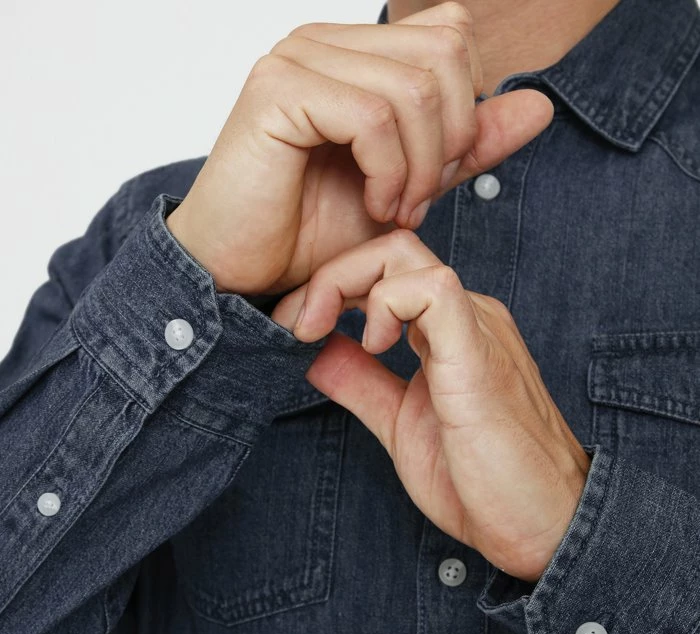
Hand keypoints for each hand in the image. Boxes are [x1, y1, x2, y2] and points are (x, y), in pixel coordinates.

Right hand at [167, 2, 553, 296]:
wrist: (242, 271)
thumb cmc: (311, 233)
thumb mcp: (411, 187)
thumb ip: (468, 147)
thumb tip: (539, 105)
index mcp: (356, 52)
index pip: (452, 36)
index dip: (464, 109)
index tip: (436, 176)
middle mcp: (326, 41)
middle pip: (444, 52)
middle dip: (449, 139)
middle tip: (419, 198)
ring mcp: (298, 57)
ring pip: (413, 87)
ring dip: (419, 166)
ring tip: (395, 211)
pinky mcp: (278, 90)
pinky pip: (372, 116)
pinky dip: (388, 171)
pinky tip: (374, 205)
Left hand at [270, 230, 590, 582]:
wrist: (543, 523)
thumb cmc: (485, 483)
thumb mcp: (401, 425)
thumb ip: (362, 384)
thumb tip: (317, 352)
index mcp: (448, 332)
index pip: (386, 273)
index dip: (331, 288)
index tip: (293, 328)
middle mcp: (466, 318)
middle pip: (390, 250)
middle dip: (328, 276)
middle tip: (295, 323)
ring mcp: (476, 329)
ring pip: (405, 255)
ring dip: (345, 281)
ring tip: (319, 330)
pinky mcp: (479, 354)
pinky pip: (435, 289)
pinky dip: (386, 302)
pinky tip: (373, 345)